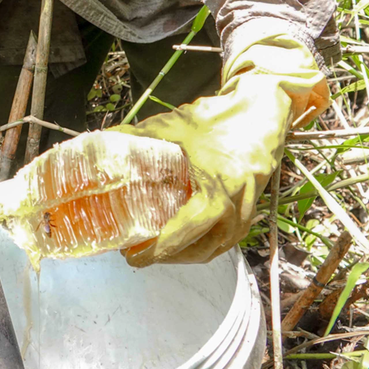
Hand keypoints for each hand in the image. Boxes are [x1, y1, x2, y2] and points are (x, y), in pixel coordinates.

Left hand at [110, 28, 328, 265]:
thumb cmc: (220, 119)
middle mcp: (236, 209)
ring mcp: (247, 213)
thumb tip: (104, 139)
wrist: (263, 110)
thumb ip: (139, 135)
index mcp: (218, 191)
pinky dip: (201, 245)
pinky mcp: (250, 211)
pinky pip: (225, 239)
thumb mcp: (175, 124)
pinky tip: (180, 239)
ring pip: (214, 249)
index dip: (158, 250)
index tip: (133, 256)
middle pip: (199, 249)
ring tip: (154, 250)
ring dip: (183, 255)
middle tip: (136, 255)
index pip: (185, 232)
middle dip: (166, 257)